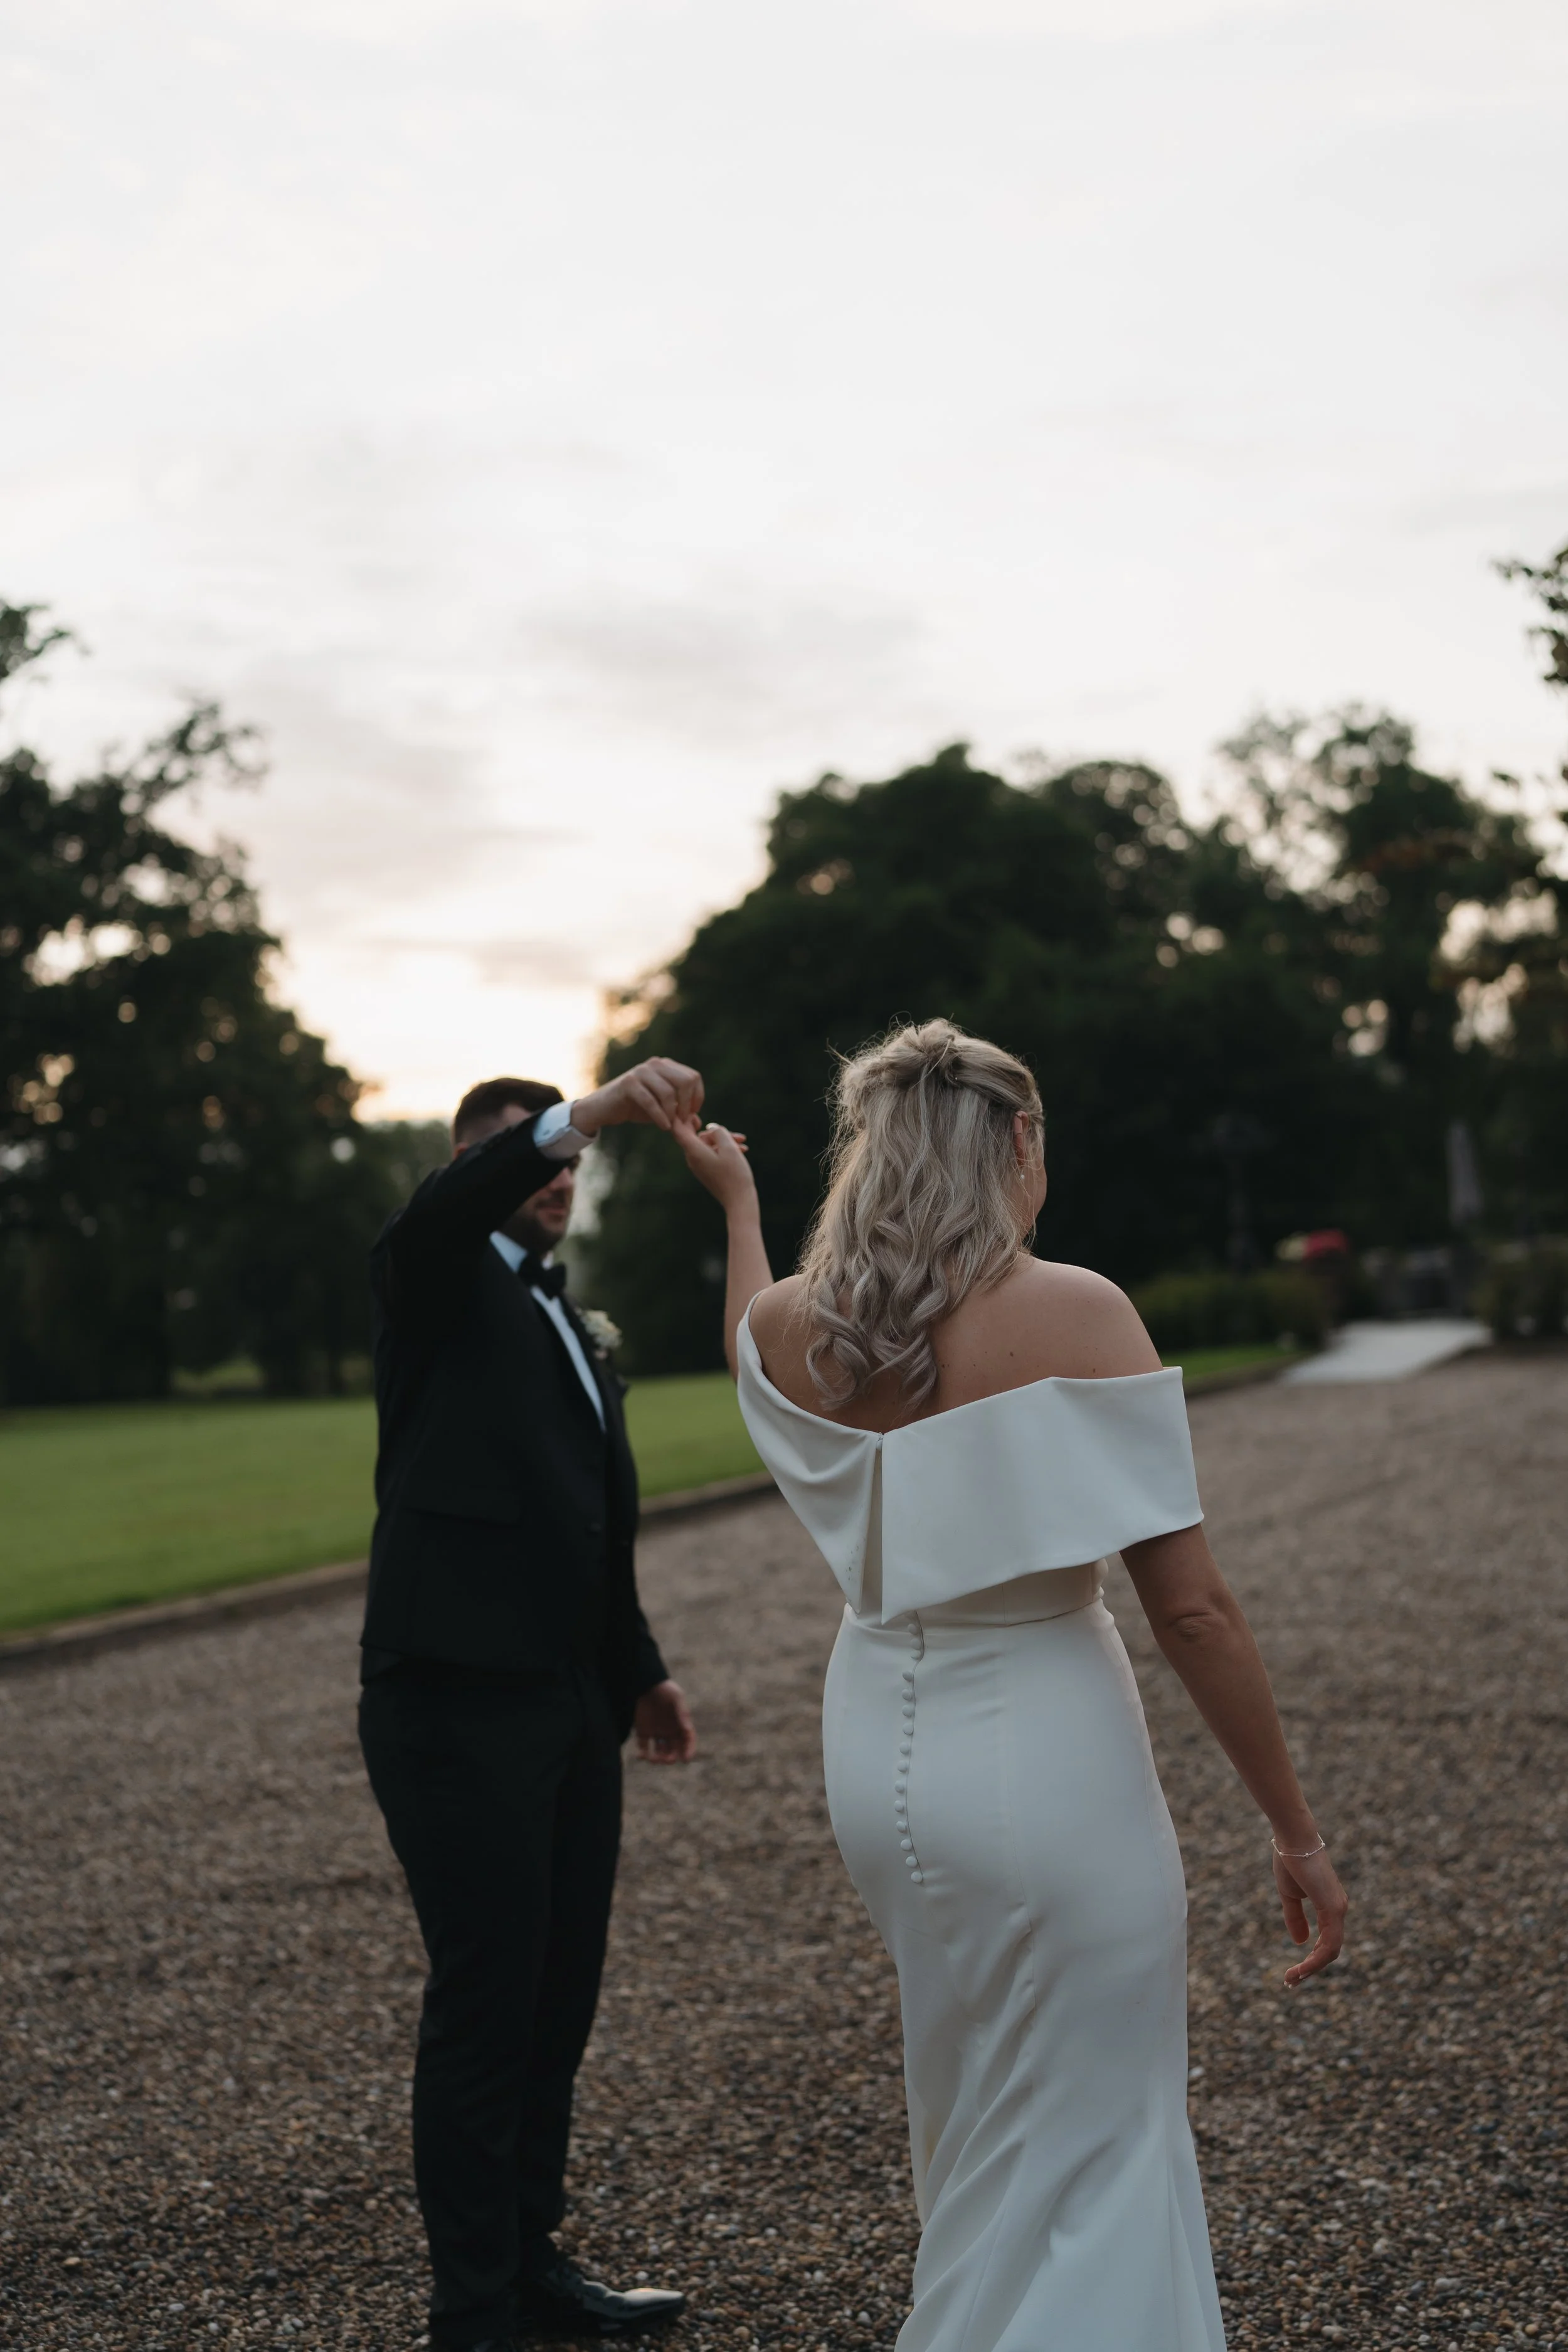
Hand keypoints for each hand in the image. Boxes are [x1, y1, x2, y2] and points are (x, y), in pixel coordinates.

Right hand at [570, 1058, 703, 1136]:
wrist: (604, 1108)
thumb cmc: (636, 1108)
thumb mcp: (662, 1110)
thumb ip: (680, 1114)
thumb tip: (698, 1122)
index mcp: (666, 1066)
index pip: (693, 1077)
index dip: (697, 1098)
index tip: (691, 1115)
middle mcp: (655, 1064)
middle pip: (685, 1081)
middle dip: (686, 1105)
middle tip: (682, 1122)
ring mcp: (641, 1071)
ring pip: (668, 1091)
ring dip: (673, 1113)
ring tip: (671, 1126)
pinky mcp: (629, 1083)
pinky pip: (650, 1100)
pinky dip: (660, 1116)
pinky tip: (663, 1127)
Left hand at [633, 1679, 696, 1764]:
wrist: (645, 1683)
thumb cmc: (664, 1689)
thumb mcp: (676, 1698)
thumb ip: (682, 1713)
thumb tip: (687, 1730)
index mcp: (681, 1725)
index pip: (688, 1741)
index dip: (689, 1751)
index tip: (686, 1758)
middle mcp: (670, 1732)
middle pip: (673, 1751)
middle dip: (671, 1758)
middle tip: (667, 1759)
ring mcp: (657, 1733)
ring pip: (659, 1753)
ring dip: (658, 1759)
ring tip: (653, 1759)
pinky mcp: (643, 1733)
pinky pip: (644, 1748)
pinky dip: (643, 1755)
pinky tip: (641, 1755)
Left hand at [673, 1115, 759, 1217]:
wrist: (739, 1202)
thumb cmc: (735, 1174)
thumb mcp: (729, 1147)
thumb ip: (718, 1132)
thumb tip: (711, 1128)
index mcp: (694, 1151)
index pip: (678, 1128)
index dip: (683, 1115)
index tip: (694, 1108)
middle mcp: (692, 1158)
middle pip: (696, 1136)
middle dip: (715, 1131)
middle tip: (734, 1133)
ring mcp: (699, 1166)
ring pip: (707, 1144)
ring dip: (724, 1140)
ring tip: (742, 1142)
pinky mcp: (707, 1171)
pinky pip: (711, 1154)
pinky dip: (723, 1149)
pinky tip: (741, 1150)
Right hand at [1273, 1845, 1346, 1987]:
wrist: (1293, 1839)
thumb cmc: (1291, 1861)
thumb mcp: (1290, 1895)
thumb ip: (1295, 1918)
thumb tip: (1300, 1942)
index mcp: (1330, 1906)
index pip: (1327, 1941)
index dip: (1311, 1960)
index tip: (1292, 1972)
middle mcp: (1339, 1910)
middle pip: (1331, 1951)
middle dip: (1311, 1969)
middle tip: (1290, 1982)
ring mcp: (1339, 1910)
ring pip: (1331, 1951)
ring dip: (1312, 1968)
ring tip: (1292, 1978)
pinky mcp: (1333, 1908)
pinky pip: (1330, 1943)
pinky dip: (1316, 1959)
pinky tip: (1302, 1967)